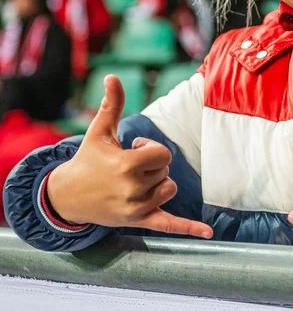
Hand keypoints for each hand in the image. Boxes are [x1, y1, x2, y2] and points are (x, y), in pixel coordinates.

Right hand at [47, 75, 212, 238]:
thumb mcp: (100, 131)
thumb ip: (112, 104)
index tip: (133, 150)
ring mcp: (136, 208)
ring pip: (169, 189)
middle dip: (151, 166)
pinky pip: (169, 225)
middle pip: (166, 170)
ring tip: (133, 183)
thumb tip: (112, 76)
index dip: (151, 149)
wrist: (67, 197)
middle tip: (126, 169)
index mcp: (127, 166)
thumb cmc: (88, 159)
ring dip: (158, 183)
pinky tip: (208, 233)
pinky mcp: (139, 221)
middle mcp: (133, 189)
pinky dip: (189, 229)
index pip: (163, 153)